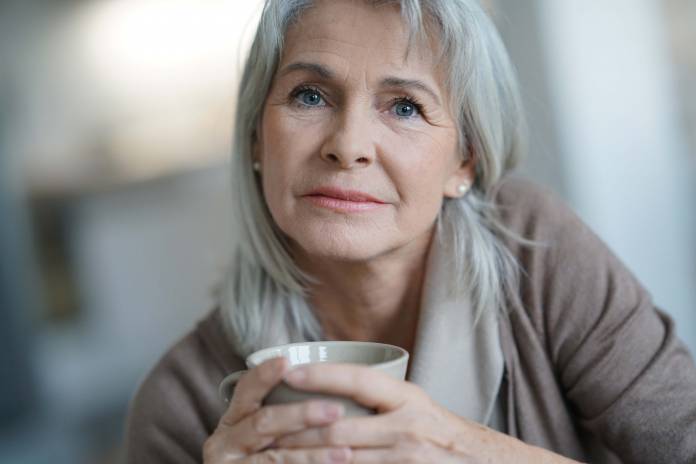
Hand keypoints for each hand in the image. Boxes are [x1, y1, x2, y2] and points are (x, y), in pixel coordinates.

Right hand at [203, 357, 352, 462]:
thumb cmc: (268, 453)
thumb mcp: (267, 433)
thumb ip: (285, 413)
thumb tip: (329, 389)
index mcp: (233, 420)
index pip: (245, 390)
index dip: (264, 375)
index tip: (286, 361)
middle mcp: (225, 442)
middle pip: (263, 423)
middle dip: (302, 415)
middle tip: (336, 410)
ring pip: (275, 456)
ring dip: (314, 452)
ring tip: (345, 450)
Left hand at [275, 364, 579, 462]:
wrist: (482, 463)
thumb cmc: (441, 433)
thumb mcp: (416, 406)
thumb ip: (380, 399)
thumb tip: (332, 390)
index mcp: (407, 397)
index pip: (359, 380)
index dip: (322, 375)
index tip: (288, 371)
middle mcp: (407, 425)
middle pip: (340, 427)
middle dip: (297, 429)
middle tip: (264, 428)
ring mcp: (405, 457)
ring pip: (341, 458)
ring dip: (304, 456)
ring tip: (273, 453)